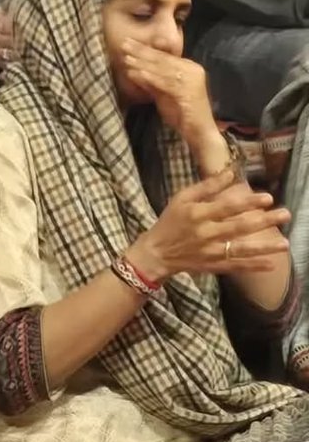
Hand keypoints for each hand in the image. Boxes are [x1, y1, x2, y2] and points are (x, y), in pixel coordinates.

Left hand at [121, 42, 214, 141]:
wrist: (200, 132)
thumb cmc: (182, 115)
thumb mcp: (163, 94)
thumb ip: (151, 82)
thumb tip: (133, 71)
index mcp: (188, 67)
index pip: (163, 55)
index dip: (144, 48)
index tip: (127, 43)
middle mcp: (192, 70)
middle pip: (162, 58)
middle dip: (141, 51)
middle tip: (124, 43)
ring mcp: (192, 79)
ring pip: (163, 68)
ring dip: (143, 63)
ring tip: (126, 59)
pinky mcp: (189, 91)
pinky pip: (166, 82)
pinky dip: (150, 78)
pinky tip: (137, 73)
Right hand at [128, 168, 290, 284]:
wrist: (157, 252)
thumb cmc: (170, 221)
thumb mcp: (182, 198)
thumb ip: (206, 187)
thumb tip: (230, 174)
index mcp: (198, 214)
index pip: (227, 207)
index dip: (248, 202)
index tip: (268, 198)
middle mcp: (206, 234)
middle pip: (239, 227)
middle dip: (264, 221)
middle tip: (285, 215)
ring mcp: (210, 252)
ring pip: (241, 250)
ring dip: (264, 247)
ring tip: (285, 243)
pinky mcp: (213, 266)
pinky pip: (236, 267)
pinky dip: (253, 267)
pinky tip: (270, 265)